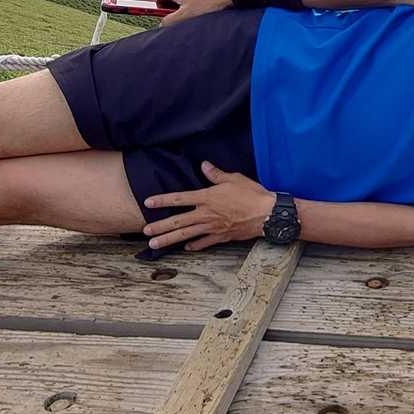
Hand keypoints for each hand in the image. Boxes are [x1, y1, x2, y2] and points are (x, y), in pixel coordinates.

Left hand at [141, 162, 275, 251]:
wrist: (267, 214)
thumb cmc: (252, 194)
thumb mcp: (234, 179)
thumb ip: (216, 174)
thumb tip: (204, 165)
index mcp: (207, 197)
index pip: (179, 199)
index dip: (162, 200)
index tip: (148, 202)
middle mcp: (206, 214)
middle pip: (178, 221)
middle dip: (160, 226)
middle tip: (145, 231)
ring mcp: (213, 227)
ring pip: (186, 235)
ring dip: (169, 240)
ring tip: (155, 245)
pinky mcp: (222, 236)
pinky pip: (204, 242)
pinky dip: (194, 245)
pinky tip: (186, 247)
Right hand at [156, 0, 233, 23]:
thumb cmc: (208, 4)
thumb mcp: (185, 15)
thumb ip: (171, 20)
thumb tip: (163, 24)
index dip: (160, 2)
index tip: (162, 11)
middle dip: (174, 6)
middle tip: (179, 17)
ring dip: (187, 6)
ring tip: (194, 16)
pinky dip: (199, 4)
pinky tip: (206, 11)